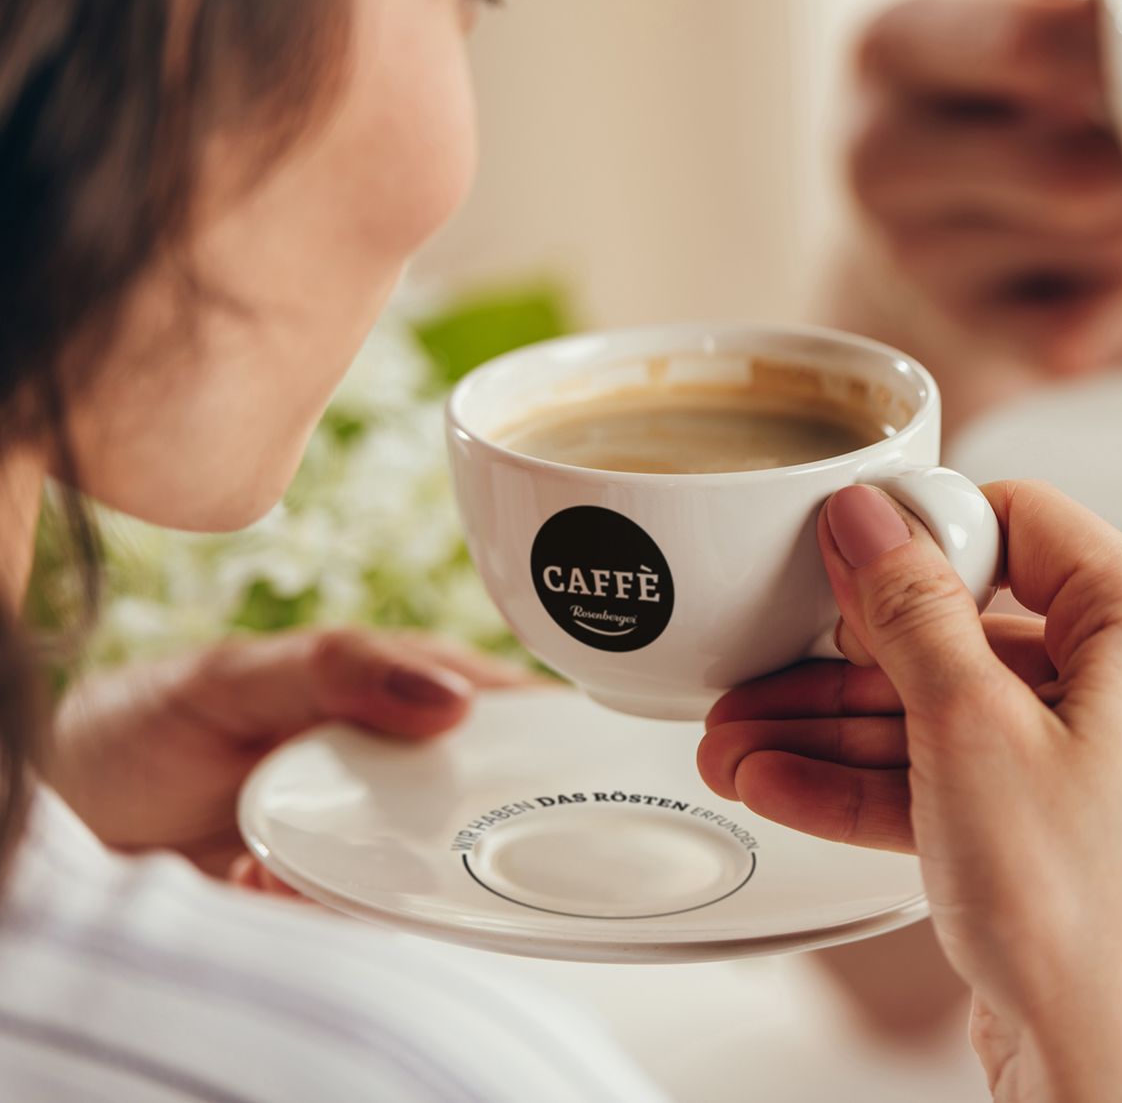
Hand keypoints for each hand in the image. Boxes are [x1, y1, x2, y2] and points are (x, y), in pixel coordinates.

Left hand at [48, 628, 530, 884]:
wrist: (61, 818)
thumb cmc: (143, 726)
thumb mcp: (234, 677)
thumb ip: (338, 669)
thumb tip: (456, 697)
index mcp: (394, 691)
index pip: (505, 708)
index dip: (556, 732)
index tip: (587, 760)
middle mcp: (394, 767)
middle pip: (490, 802)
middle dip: (483, 825)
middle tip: (444, 832)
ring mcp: (366, 838)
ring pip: (436, 872)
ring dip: (394, 879)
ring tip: (299, 856)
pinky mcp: (329, 904)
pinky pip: (373, 926)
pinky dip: (334, 918)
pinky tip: (267, 884)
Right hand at [700, 482, 1121, 1102]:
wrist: (1109, 1081)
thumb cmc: (1084, 924)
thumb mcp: (968, 732)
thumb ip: (911, 612)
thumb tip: (873, 522)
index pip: (1031, 526)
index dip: (926, 534)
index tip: (843, 552)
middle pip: (984, 632)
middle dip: (854, 661)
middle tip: (768, 663)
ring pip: (967, 716)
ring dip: (847, 729)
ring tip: (741, 736)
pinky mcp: (1084, 834)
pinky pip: (976, 780)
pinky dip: (887, 784)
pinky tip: (784, 783)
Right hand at [848, 0, 1121, 374]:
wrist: (913, 215)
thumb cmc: (1002, 81)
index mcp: (893, 42)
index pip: (1032, 43)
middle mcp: (881, 158)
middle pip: (1076, 173)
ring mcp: (913, 261)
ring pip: (1098, 248)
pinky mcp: (961, 336)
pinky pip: (1087, 336)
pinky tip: (1109, 274)